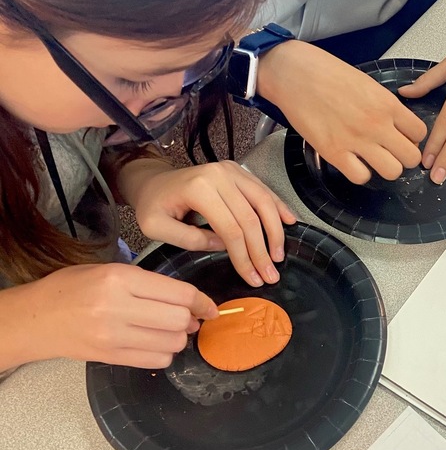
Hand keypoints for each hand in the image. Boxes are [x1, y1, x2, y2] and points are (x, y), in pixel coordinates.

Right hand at [31, 263, 218, 367]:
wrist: (35, 319)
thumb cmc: (71, 289)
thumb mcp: (110, 270)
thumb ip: (148, 284)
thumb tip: (189, 303)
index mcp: (120, 279)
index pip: (179, 294)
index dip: (202, 301)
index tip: (209, 306)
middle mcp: (118, 308)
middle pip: (179, 320)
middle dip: (191, 319)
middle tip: (190, 318)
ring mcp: (113, 336)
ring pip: (172, 343)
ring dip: (179, 338)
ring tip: (169, 330)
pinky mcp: (110, 357)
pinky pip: (156, 361)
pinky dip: (164, 354)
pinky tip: (155, 344)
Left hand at [127, 161, 296, 286]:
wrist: (152, 181)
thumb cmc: (153, 206)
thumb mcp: (157, 229)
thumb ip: (190, 240)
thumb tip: (225, 246)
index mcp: (199, 189)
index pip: (231, 229)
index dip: (245, 257)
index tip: (253, 279)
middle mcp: (219, 175)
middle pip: (251, 217)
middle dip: (263, 250)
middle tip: (271, 275)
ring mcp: (230, 171)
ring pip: (263, 201)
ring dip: (275, 230)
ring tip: (279, 255)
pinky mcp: (237, 171)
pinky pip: (263, 189)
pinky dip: (278, 206)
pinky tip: (289, 221)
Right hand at [258, 40, 427, 182]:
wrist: (294, 74)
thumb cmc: (326, 73)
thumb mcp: (366, 83)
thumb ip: (384, 105)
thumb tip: (395, 123)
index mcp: (387, 103)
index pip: (419, 132)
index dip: (412, 139)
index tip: (402, 138)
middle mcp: (376, 123)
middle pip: (411, 157)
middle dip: (403, 158)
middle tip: (391, 153)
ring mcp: (357, 140)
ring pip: (392, 172)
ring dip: (384, 168)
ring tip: (373, 160)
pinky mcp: (335, 152)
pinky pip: (361, 177)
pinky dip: (359, 173)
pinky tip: (353, 162)